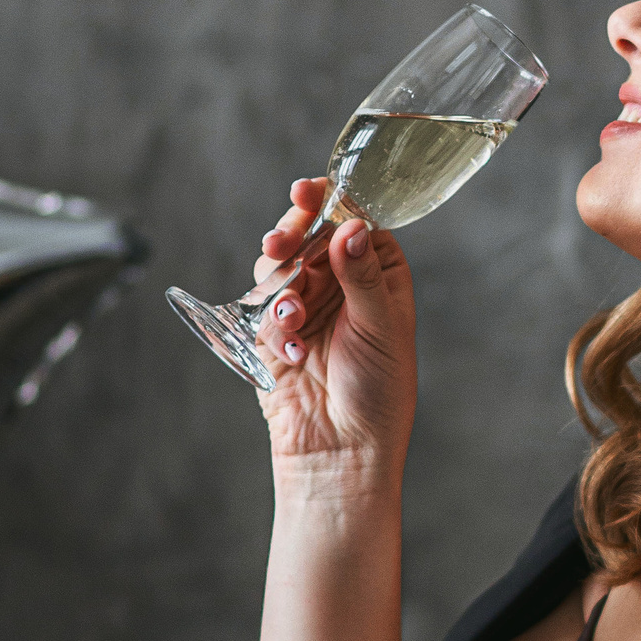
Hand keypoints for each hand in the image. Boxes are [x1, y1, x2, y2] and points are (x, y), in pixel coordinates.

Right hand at [251, 179, 417, 479]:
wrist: (340, 449)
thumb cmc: (378, 392)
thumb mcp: (380, 328)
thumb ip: (360, 276)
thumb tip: (352, 227)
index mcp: (379, 272)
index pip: (353, 218)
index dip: (330, 200)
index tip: (307, 190)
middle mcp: (341, 280)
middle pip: (308, 233)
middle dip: (290, 236)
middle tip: (279, 245)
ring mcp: (306, 302)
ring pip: (278, 265)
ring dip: (280, 285)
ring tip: (293, 318)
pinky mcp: (275, 328)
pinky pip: (261, 305)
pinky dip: (272, 324)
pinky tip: (290, 352)